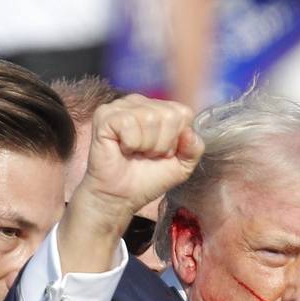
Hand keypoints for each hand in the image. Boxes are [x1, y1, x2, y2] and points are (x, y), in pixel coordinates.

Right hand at [67, 95, 203, 239]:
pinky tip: (122, 148)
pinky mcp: (105, 115)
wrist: (120, 197)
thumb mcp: (181, 166)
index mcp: (159, 109)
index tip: (162, 153)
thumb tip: (189, 133)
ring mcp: (121, 106)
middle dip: (162, 144)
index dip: (176, 140)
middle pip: (169, 115)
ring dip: (146, 145)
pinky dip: (130, 143)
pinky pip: (129, 123)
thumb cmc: (147, 179)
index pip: (183, 113)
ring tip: (135, 153)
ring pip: (150, 118)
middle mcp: (140, 102)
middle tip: (147, 154)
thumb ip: (194, 149)